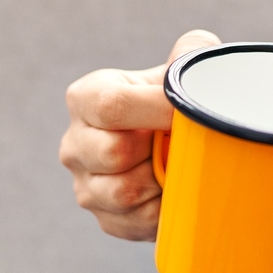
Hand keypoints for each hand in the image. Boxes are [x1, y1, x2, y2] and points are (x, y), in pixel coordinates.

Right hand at [60, 29, 218, 241]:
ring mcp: (86, 185)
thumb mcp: (180, 69)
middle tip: (178, 139)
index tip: (185, 111)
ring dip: (160, 179)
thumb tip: (196, 51)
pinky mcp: (106, 219)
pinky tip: (172, 189)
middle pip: (114, 153)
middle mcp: (75, 143)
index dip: (156, 110)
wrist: (176, 146)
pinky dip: (164, 208)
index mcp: (86, 98)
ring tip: (174, 163)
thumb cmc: (174, 102)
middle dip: (156, 147)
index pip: (110, 106)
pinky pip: (138, 221)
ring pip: (124, 192)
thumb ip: (191, 52)